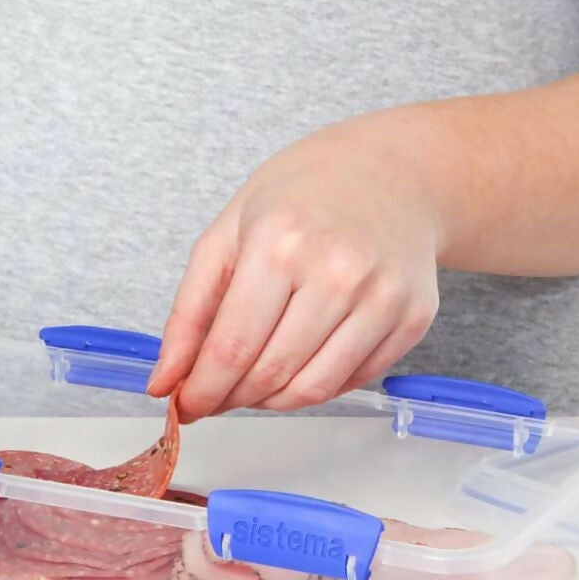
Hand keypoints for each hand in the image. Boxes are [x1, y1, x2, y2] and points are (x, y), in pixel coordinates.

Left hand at [147, 109, 441, 420]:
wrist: (394, 172)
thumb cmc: (305, 195)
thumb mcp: (231, 231)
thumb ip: (190, 309)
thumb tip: (166, 382)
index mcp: (280, 242)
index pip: (232, 346)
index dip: (202, 389)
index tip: (186, 406)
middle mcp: (337, 271)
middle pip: (270, 373)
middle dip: (232, 397)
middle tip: (217, 395)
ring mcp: (382, 297)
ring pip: (312, 389)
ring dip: (271, 401)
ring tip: (255, 383)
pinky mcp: (413, 317)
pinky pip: (353, 381)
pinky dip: (316, 387)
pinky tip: (301, 364)